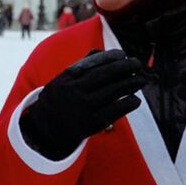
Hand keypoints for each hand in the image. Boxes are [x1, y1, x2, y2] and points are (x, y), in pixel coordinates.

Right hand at [20, 49, 145, 159]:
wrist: (44, 132)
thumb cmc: (58, 102)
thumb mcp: (60, 82)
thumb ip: (79, 68)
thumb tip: (100, 52)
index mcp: (66, 79)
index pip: (91, 63)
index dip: (109, 57)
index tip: (122, 54)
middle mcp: (73, 92)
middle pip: (104, 76)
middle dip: (124, 68)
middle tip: (137, 64)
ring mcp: (82, 108)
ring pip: (112, 91)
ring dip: (130, 84)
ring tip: (142, 80)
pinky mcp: (91, 124)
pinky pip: (114, 111)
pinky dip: (127, 103)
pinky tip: (135, 99)